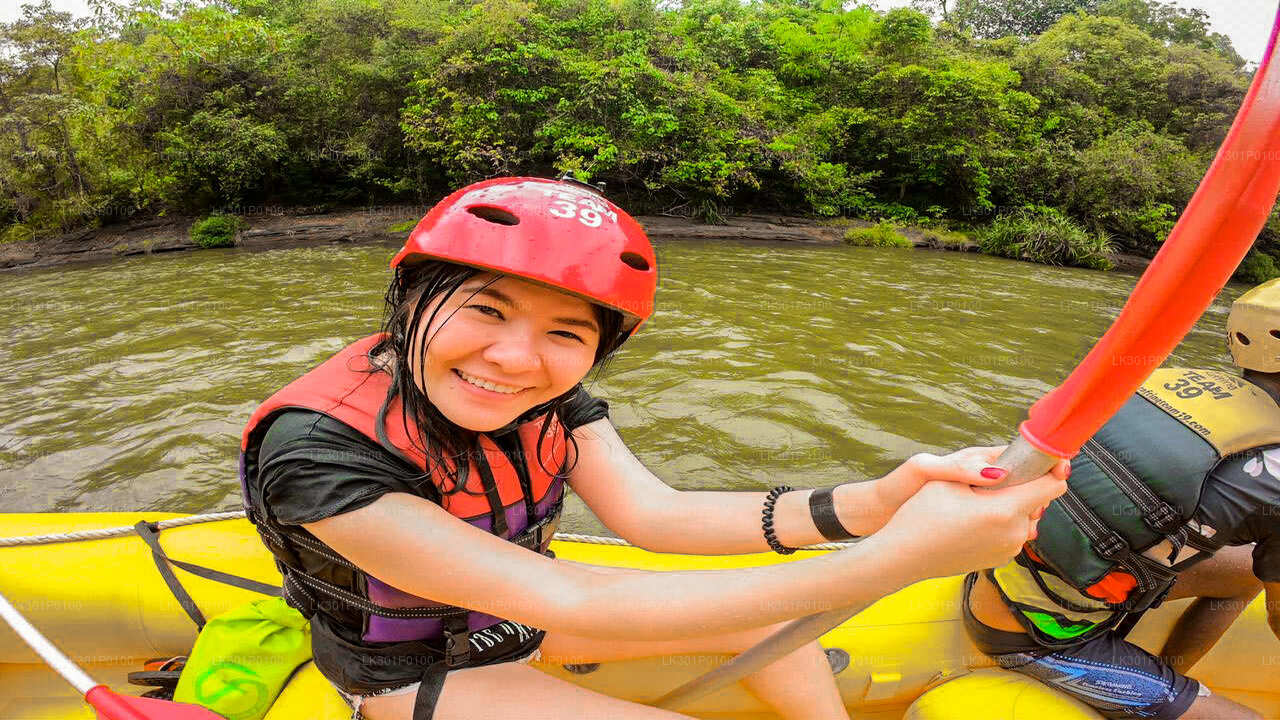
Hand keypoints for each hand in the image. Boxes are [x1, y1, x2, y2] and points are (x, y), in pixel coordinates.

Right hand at [871, 471, 1068, 580]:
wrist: (904, 556)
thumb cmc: (921, 516)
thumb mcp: (947, 481)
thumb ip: (985, 470)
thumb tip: (1010, 467)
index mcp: (1004, 510)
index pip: (1053, 486)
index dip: (1052, 469)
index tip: (1043, 460)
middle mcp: (1014, 533)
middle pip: (1039, 502)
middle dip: (1025, 487)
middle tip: (995, 479)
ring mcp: (1009, 549)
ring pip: (1026, 518)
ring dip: (1014, 505)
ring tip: (982, 500)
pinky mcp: (1001, 559)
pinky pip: (1013, 533)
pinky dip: (1003, 522)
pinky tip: (976, 519)